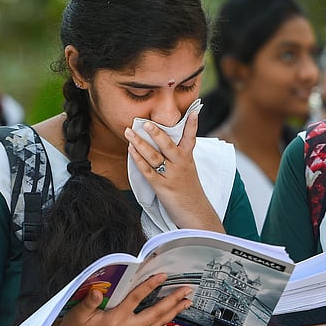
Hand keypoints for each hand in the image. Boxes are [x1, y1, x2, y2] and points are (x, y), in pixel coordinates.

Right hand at [44, 273, 191, 325]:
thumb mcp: (78, 313)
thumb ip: (90, 302)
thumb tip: (98, 291)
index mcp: (115, 321)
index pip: (136, 299)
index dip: (149, 286)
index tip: (162, 276)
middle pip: (155, 314)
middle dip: (173, 301)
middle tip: (187, 291)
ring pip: (157, 324)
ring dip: (173, 312)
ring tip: (186, 302)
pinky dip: (163, 321)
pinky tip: (170, 315)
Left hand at [125, 114, 220, 228]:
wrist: (196, 214)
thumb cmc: (190, 193)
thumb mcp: (189, 172)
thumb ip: (178, 158)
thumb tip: (163, 145)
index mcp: (188, 159)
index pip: (191, 139)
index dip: (192, 125)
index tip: (193, 112)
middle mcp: (181, 165)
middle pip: (167, 145)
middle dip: (156, 133)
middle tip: (145, 122)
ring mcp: (171, 176)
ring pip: (154, 156)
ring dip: (140, 143)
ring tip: (129, 132)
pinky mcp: (162, 187)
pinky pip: (147, 170)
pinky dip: (138, 159)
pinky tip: (131, 150)